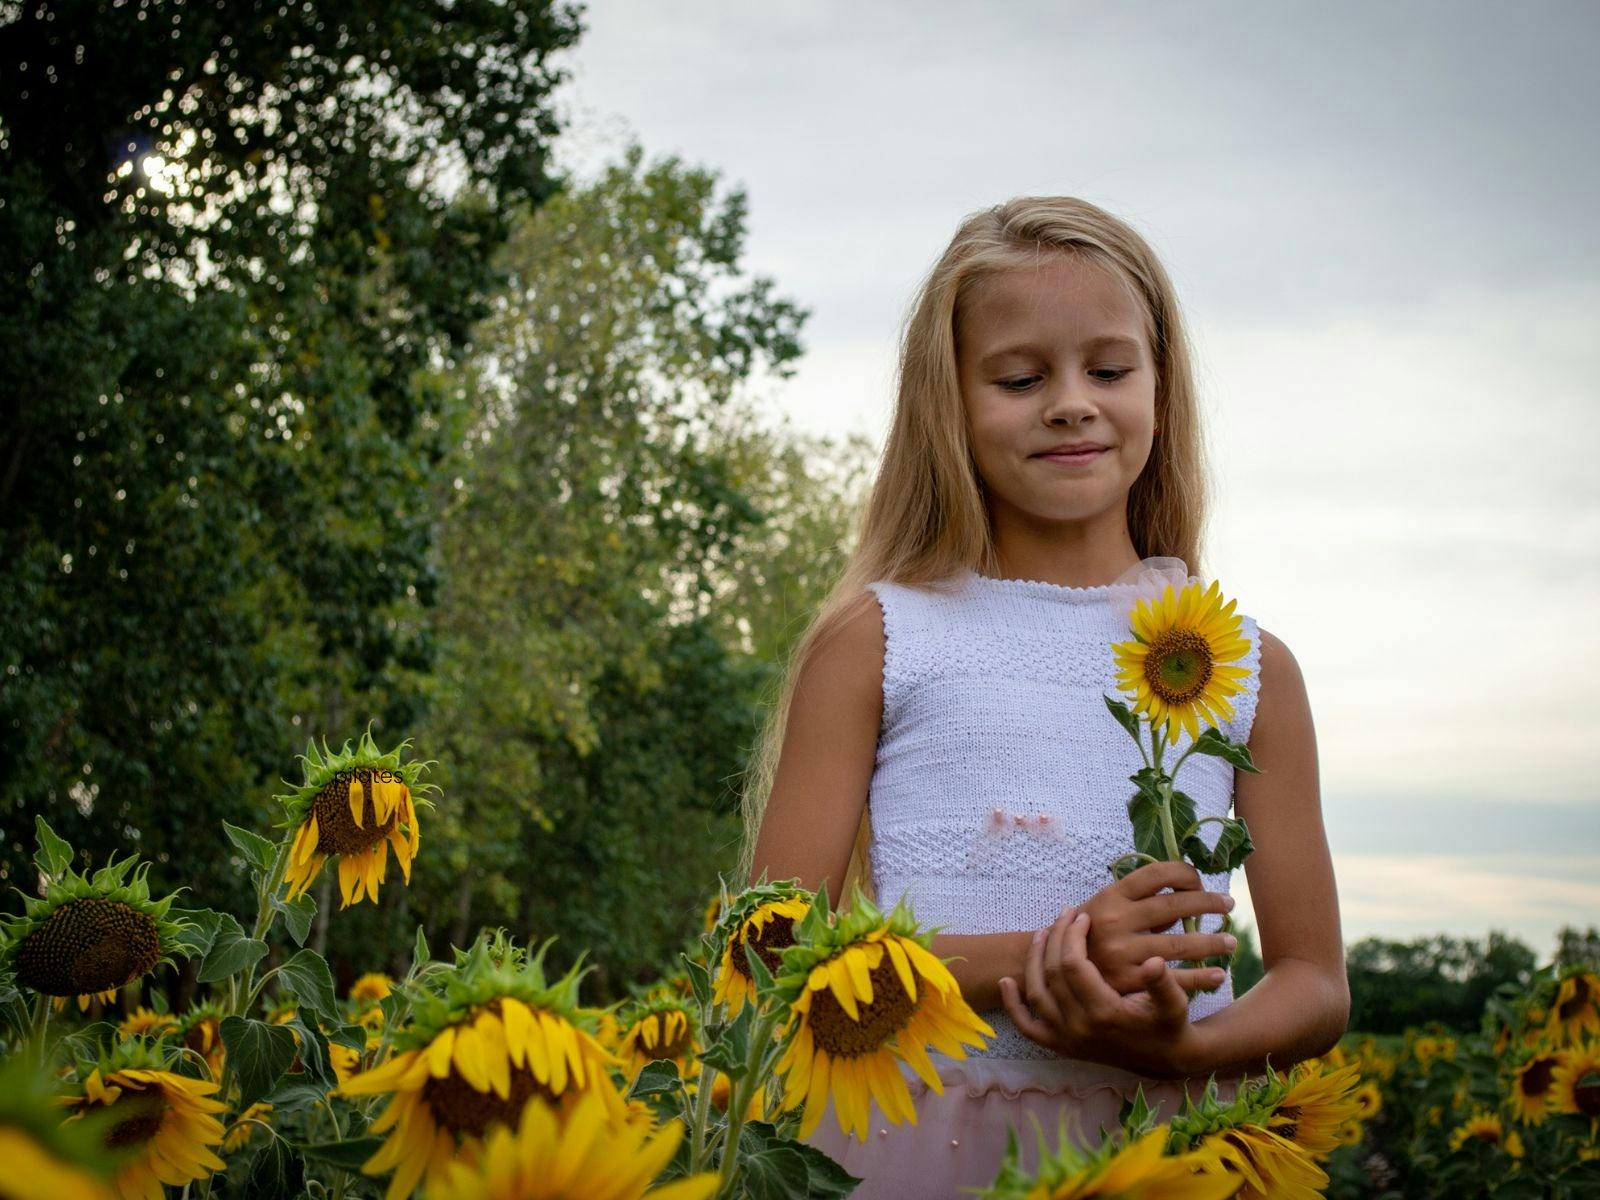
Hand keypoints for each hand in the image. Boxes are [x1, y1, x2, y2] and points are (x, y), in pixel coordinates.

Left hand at [997, 905, 1204, 1078]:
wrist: (1165, 1058)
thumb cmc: (1169, 1022)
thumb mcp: (1175, 1002)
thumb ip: (1162, 983)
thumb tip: (1154, 962)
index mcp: (1104, 1013)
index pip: (1074, 965)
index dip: (1074, 936)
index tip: (1083, 916)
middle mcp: (1079, 1028)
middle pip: (1052, 974)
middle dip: (1056, 939)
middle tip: (1065, 914)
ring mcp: (1066, 1039)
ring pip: (1036, 994)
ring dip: (1034, 961)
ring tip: (1043, 932)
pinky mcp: (1060, 1046)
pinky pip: (1027, 1027)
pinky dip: (1013, 1006)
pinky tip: (1007, 982)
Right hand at [1078, 861, 1236, 994]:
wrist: (1059, 975)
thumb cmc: (1088, 937)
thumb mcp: (1104, 909)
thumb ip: (1137, 901)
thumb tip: (1183, 892)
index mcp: (1111, 896)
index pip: (1157, 874)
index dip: (1185, 874)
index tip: (1199, 882)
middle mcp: (1116, 921)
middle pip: (1175, 906)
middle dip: (1209, 903)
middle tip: (1228, 904)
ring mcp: (1123, 952)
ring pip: (1180, 945)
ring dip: (1212, 942)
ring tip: (1231, 942)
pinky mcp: (1129, 982)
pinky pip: (1174, 980)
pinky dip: (1201, 978)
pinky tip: (1219, 975)